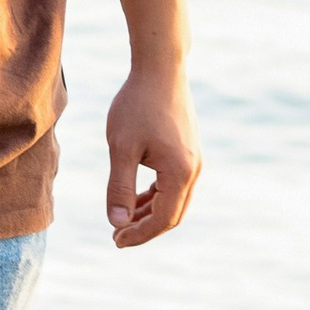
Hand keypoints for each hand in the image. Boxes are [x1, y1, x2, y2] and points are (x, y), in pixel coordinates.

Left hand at [104, 64, 200, 248]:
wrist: (161, 68)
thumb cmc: (137, 105)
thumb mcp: (121, 148)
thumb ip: (120, 188)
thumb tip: (118, 223)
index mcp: (179, 173)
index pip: (162, 220)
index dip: (139, 235)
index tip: (115, 241)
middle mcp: (193, 170)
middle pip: (172, 215)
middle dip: (145, 229)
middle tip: (117, 236)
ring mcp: (194, 160)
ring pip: (174, 200)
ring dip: (150, 213)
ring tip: (123, 219)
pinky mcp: (189, 150)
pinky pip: (175, 184)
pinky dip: (157, 196)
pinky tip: (137, 196)